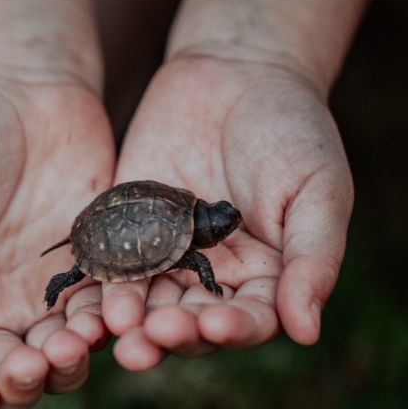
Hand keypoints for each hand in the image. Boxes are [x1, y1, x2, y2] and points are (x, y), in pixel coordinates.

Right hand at [0, 79, 113, 408]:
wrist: (26, 90)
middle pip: (8, 378)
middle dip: (20, 384)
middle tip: (35, 363)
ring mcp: (49, 297)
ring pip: (62, 359)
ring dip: (68, 365)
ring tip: (74, 343)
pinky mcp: (97, 273)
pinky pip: (106, 314)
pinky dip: (110, 326)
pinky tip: (114, 317)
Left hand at [105, 55, 353, 369]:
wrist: (236, 70)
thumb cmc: (293, 130)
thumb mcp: (318, 189)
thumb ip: (313, 259)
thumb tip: (307, 333)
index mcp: (266, 279)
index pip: (249, 321)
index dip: (233, 330)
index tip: (215, 327)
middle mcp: (214, 279)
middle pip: (191, 324)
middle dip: (172, 334)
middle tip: (151, 338)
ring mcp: (167, 256)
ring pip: (147, 303)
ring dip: (130, 320)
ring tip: (116, 326)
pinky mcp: (128, 231)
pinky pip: (112, 262)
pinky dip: (101, 281)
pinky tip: (88, 290)